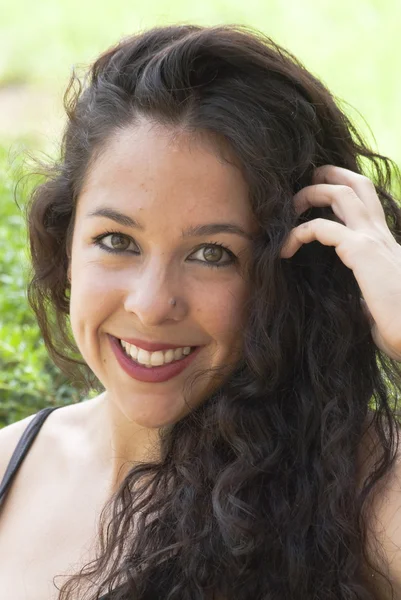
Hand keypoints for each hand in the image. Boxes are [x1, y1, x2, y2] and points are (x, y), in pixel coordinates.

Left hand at [280, 165, 400, 360]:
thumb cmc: (400, 329)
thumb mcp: (378, 307)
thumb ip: (368, 298)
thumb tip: (361, 306)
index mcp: (386, 247)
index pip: (367, 206)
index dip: (343, 193)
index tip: (316, 201)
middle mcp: (382, 236)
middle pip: (359, 185)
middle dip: (330, 175)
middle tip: (306, 182)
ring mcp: (374, 240)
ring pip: (343, 193)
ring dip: (312, 192)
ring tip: (290, 207)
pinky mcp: (362, 251)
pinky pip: (321, 227)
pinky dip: (298, 232)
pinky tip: (284, 250)